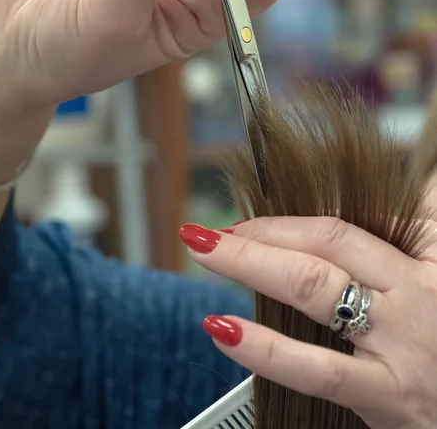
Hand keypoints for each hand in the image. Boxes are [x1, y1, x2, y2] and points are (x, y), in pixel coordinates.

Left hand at [180, 218, 436, 428]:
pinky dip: (265, 349)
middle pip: (320, 248)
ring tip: (205, 253)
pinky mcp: (389, 396)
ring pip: (314, 290)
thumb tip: (324, 229)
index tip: (244, 226)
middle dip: (256, 235)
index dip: (281, 224)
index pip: (338, 229)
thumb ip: (395, 243)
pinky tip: (223, 330)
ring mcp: (399, 344)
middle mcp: (411, 293)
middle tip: (206, 233)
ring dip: (249, 264)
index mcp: (423, 258)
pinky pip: (318, 370)